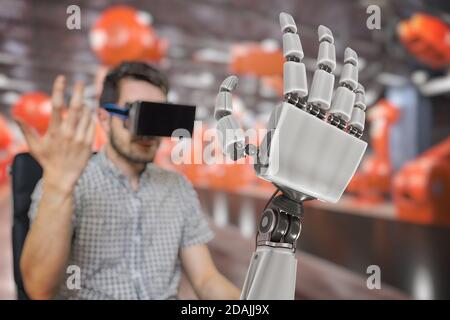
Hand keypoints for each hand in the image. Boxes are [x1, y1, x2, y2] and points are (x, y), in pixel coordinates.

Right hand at [17, 75, 95, 192]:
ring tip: (82, 102)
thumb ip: (27, 130)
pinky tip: (88, 114)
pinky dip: (91, 117)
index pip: (57, 106)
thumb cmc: (48, 161)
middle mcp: (68, 134)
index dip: (59, 90)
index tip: (61, 78)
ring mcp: (80, 139)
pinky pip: (92, 125)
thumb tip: (16, 116)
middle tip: (80, 82)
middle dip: (78, 92)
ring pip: (86, 115)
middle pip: (76, 107)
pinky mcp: (89, 144)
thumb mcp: (35, 146)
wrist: (62, 178)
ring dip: (85, 105)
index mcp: (54, 131)